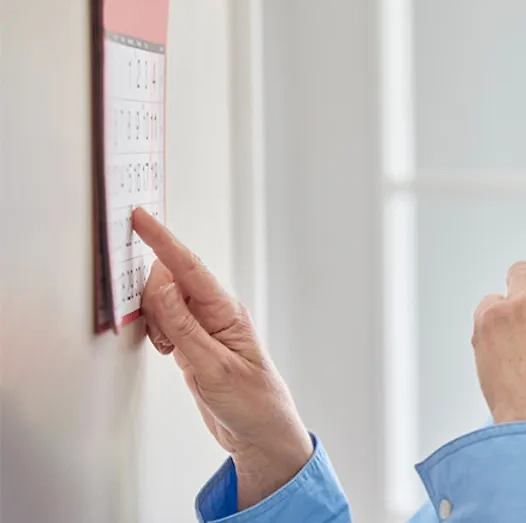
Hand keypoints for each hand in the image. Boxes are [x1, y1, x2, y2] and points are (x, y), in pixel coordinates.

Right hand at [131, 208, 312, 510]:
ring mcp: (203, 327)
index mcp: (227, 311)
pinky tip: (166, 353)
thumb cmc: (250, 401)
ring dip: (154, 321)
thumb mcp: (212, 366)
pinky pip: (164, 324)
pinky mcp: (193, 344)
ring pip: (163, 304)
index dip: (162, 241)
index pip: (189, 267)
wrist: (259, 433)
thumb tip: (159, 283)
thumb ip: (182, 325)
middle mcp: (215, 313)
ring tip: (170, 351)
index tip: (140, 217)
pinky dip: (156, 334)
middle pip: (170, 282)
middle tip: (162, 333)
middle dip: (153, 298)